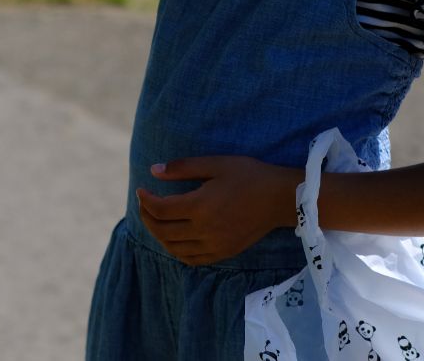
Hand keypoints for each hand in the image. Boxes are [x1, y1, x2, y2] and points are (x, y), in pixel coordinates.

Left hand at [136, 156, 299, 265]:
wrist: (281, 198)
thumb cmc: (248, 176)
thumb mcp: (215, 164)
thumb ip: (182, 168)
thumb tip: (153, 170)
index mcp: (201, 206)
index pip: (160, 210)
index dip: (145, 200)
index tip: (142, 190)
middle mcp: (205, 230)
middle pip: (162, 231)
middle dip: (147, 218)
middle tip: (144, 204)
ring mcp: (215, 245)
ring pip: (174, 248)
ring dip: (159, 235)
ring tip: (156, 219)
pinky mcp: (224, 253)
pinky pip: (192, 259)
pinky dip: (177, 250)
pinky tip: (174, 237)